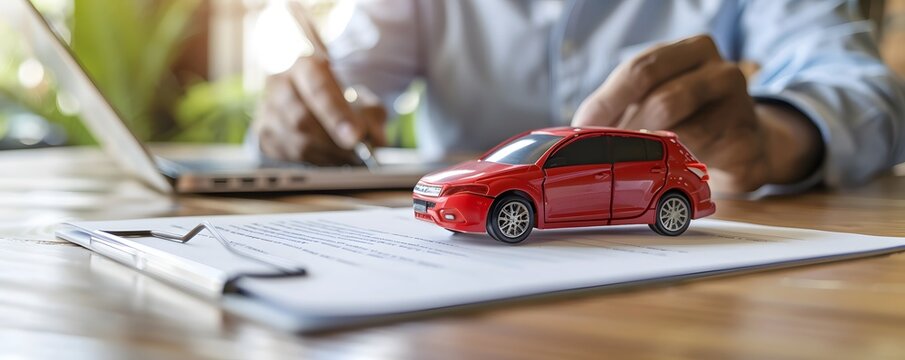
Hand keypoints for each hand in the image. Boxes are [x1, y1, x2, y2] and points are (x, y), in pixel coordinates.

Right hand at [251, 57, 386, 164]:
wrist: (308, 97)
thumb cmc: (337, 96)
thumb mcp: (360, 96)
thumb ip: (371, 114)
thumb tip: (375, 139)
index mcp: (305, 64)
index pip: (318, 89)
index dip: (337, 115)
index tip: (356, 137)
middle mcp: (279, 82)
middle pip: (302, 118)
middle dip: (333, 142)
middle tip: (356, 154)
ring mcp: (267, 108)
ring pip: (295, 141)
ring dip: (326, 155)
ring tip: (347, 158)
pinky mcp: (264, 133)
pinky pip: (289, 155)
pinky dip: (314, 161)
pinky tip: (329, 158)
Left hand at [572, 35, 821, 192]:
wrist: (746, 142)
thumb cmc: (688, 114)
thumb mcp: (658, 93)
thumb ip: (626, 100)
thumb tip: (578, 126)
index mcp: (693, 50)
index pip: (640, 68)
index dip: (606, 100)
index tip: (581, 126)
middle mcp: (722, 72)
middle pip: (660, 99)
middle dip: (625, 128)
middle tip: (602, 149)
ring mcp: (741, 107)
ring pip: (680, 131)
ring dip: (645, 148)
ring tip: (629, 159)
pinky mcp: (746, 144)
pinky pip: (699, 158)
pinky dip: (672, 167)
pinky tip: (663, 171)